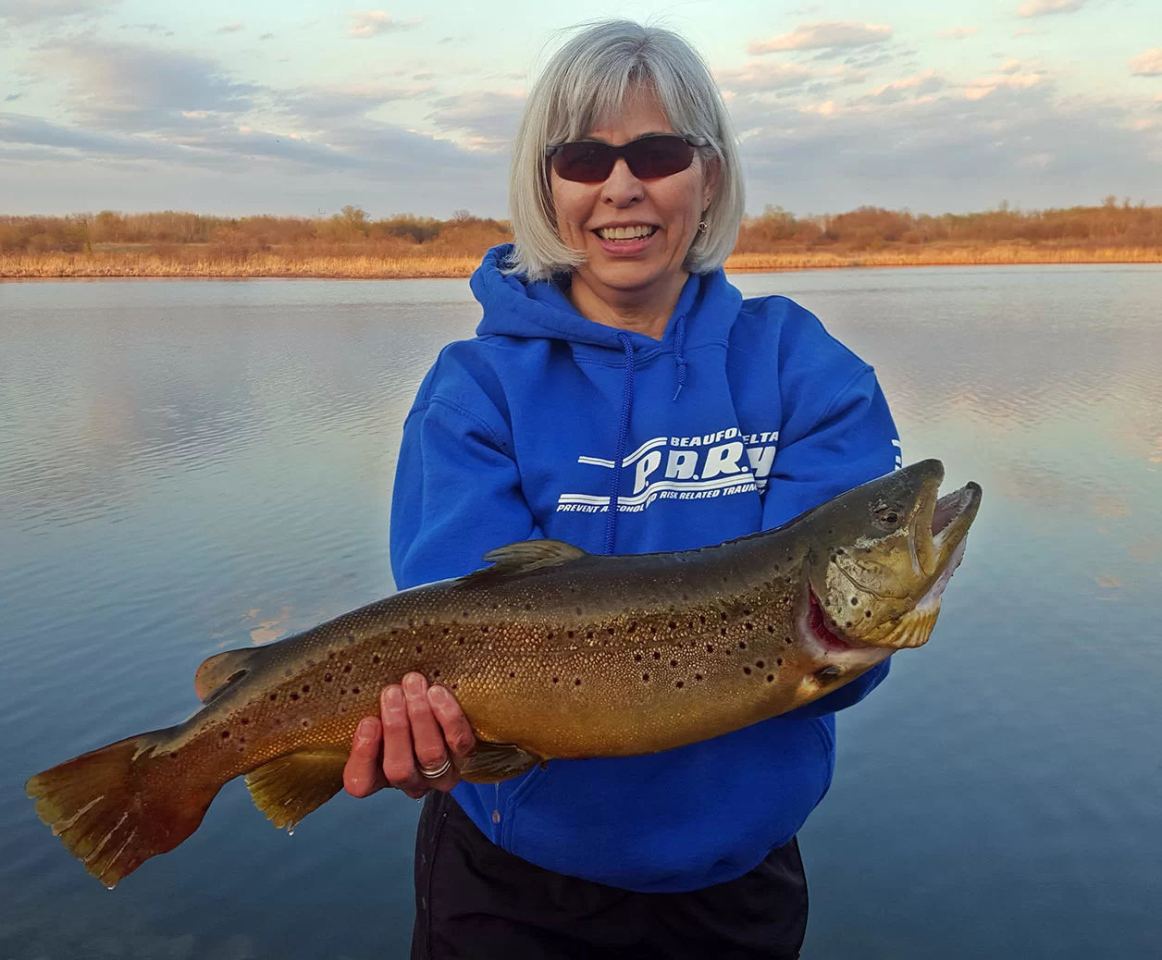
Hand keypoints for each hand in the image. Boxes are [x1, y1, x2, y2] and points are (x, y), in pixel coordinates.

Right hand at [343, 672, 475, 799]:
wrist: (442, 708)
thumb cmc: (401, 709)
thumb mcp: (378, 712)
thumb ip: (369, 711)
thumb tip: (357, 691)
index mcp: (377, 777)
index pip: (360, 783)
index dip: (363, 755)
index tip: (368, 721)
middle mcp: (410, 782)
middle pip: (399, 769)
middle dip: (396, 728)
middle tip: (392, 692)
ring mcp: (440, 774)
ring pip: (430, 755)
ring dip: (420, 717)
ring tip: (414, 685)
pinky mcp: (466, 758)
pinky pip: (460, 743)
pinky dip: (448, 717)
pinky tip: (437, 693)